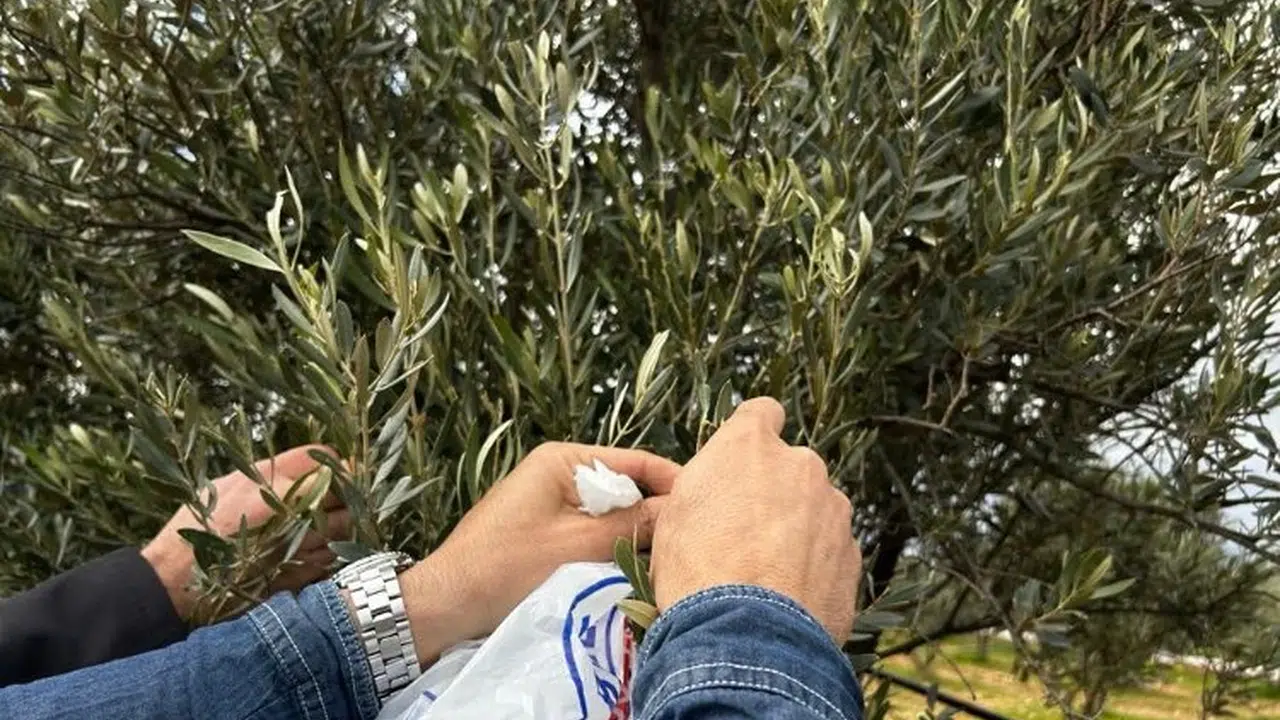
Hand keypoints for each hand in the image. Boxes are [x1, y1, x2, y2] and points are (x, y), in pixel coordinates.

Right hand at [141, 445, 350, 619]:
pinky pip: (334, 554)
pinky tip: (320, 548)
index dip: (333, 462)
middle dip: (345, 491)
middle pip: (342, 489)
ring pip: (345, 524)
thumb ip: (264, 475)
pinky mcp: (301, 571)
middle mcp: (290, 507)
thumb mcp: (223, 487)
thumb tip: (300, 468)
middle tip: (340, 495)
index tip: (334, 469)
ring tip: (331, 523)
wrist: (176, 582)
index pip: (323, 457)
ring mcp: (299, 541)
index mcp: (269, 480)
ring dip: (344, 521)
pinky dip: (334, 550)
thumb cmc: (195, 530)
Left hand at [398, 442, 679, 662]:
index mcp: (563, 461)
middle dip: (654, 513)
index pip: (635, 462)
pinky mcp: (545, 533)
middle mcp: (558, 474)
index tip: (705, 505)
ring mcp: (550, 504)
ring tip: (668, 556)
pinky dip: (610, 548)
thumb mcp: (580, 544)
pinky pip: (590, 533)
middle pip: (625, 488)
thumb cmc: (508, 565)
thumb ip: (634, 524)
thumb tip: (681, 510)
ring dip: (632, 535)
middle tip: (691, 538)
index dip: (672, 482)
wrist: (448, 603)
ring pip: (610, 515)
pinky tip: (631, 569)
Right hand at [649, 397, 860, 641]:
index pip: (762, 412)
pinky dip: (814, 567)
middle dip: (775, 492)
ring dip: (798, 530)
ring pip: (816, 510)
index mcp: (750, 445)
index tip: (742, 462)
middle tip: (745, 534)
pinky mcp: (852, 555)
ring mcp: (834, 510)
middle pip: (791, 468)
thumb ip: (707, 488)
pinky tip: (787, 597)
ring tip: (767, 575)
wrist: (744, 633)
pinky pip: (831, 551)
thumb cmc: (695, 568)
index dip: (752, 435)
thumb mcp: (675, 515)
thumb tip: (717, 496)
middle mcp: (801, 465)